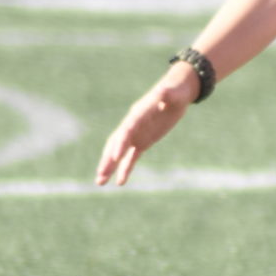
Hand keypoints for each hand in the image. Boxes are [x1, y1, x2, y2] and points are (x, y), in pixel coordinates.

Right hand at [94, 63, 197, 186]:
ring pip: (119, 153)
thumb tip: (164, 93)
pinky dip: (125, 169)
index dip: (121, 143)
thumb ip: (167, 94)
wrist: (176, 93)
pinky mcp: (142, 142)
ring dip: (110, 167)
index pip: (127, 130)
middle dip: (108, 159)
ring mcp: (136, 135)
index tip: (116, 157)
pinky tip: (120, 183)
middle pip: (116, 144)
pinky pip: (131, 157)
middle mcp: (133, 125)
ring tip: (100, 182)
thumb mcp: (174, 93)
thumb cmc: (175, 92)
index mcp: (138, 114)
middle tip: (100, 175)